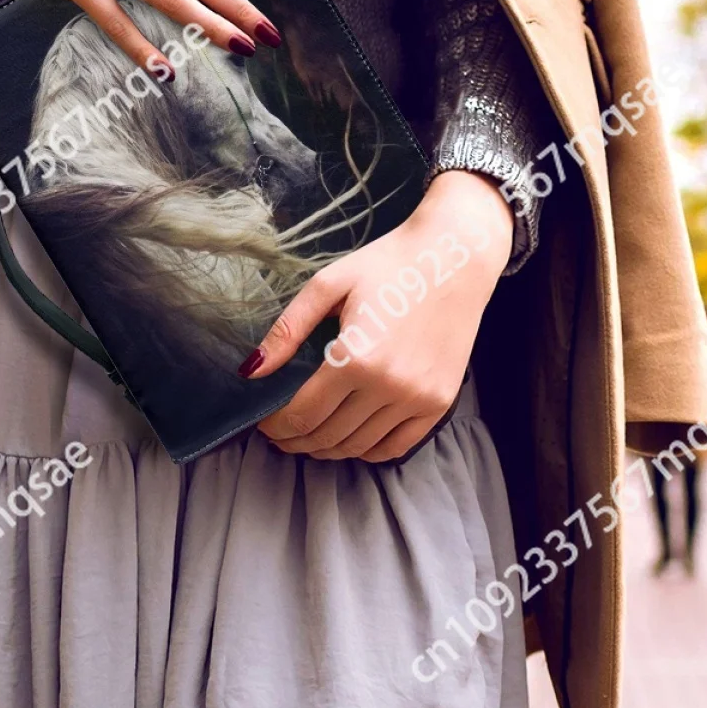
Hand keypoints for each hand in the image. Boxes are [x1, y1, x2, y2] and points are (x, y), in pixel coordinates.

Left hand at [244, 171, 513, 461]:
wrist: (454, 257)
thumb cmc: (387, 264)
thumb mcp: (328, 284)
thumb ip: (288, 330)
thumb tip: (251, 370)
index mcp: (354, 355)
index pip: (303, 412)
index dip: (276, 426)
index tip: (263, 424)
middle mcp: (388, 384)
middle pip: (328, 434)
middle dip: (296, 440)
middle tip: (279, 435)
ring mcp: (417, 397)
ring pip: (359, 445)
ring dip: (328, 449)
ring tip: (308, 439)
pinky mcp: (439, 402)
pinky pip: (396, 446)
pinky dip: (368, 450)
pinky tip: (349, 440)